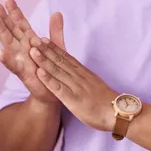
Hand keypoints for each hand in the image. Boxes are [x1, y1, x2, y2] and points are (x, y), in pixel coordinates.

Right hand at [0, 0, 59, 104]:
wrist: (54, 92)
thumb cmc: (52, 68)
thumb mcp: (56, 47)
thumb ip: (55, 30)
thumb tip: (56, 12)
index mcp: (30, 41)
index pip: (20, 23)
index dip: (14, 10)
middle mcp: (22, 49)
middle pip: (11, 30)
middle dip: (3, 17)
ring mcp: (21, 60)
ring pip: (8, 43)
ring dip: (1, 32)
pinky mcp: (23, 73)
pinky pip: (13, 65)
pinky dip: (6, 59)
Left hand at [28, 15, 118, 131]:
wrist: (118, 112)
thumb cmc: (107, 102)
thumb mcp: (95, 85)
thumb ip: (85, 79)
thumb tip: (78, 74)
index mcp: (84, 73)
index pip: (67, 57)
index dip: (54, 48)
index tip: (44, 39)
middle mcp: (79, 77)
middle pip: (60, 61)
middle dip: (46, 50)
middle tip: (33, 38)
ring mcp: (76, 87)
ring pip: (57, 71)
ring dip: (44, 60)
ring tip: (32, 50)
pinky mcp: (74, 100)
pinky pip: (59, 88)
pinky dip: (48, 80)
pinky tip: (39, 73)